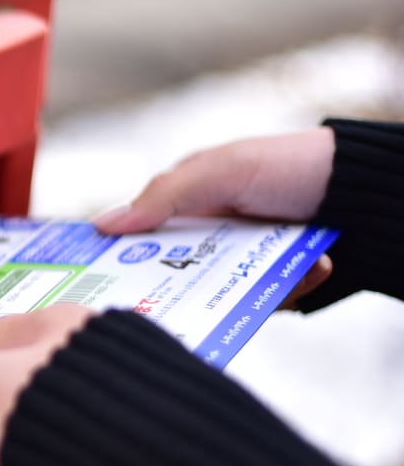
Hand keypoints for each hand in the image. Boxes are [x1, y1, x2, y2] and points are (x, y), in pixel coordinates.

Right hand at [93, 127, 335, 303]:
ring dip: (245, 289)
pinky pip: (265, 301)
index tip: (100, 282)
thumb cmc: (288, 164)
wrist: (366, 185)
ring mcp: (243, 260)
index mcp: (186, 204)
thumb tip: (102, 224)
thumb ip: (163, 195)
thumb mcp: (220, 170)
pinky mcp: (275, 281)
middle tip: (188, 292)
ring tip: (275, 272)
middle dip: (178, 287)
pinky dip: (288, 289)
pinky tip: (312, 267)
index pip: (139, 237)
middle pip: (173, 275)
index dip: (118, 258)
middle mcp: (210, 235)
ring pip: (220, 294)